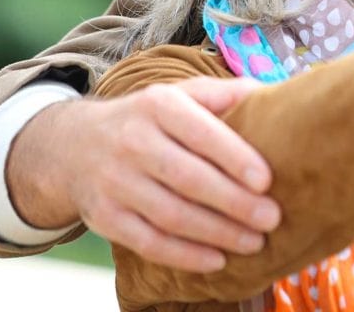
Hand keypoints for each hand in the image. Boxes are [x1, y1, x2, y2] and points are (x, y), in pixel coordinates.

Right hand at [8, 77, 280, 271]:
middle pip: (188, 179)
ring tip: (255, 241)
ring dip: (217, 233)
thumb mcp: (182, 94)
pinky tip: (218, 260)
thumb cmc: (152, 119)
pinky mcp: (104, 218)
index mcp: (158, 105)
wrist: (74, 145)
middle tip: (272, 218)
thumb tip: (279, 96)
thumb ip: (227, 94)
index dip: (235, 158)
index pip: (201, 133)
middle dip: (234, 202)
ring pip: (171, 215)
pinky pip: (148, 242)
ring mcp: (114, 182)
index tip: (267, 181)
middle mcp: (132, 142)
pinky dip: (184, 255)